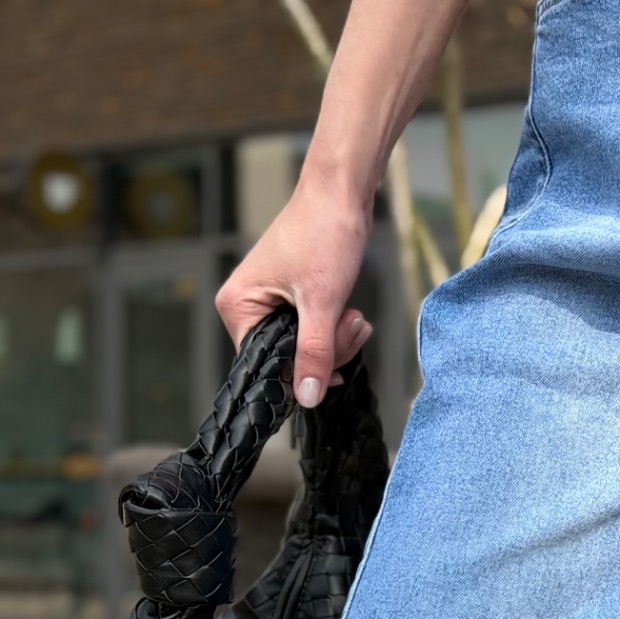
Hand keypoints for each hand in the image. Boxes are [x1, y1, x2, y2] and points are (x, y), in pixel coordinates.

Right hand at [216, 179, 375, 406]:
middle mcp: (245, 307)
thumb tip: (306, 397)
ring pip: (305, 349)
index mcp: (238, 306)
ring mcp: (268, 304)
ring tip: (355, 317)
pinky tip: (351, 315)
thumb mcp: (322, 302)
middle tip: (351, 326)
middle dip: (327, 351)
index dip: (301, 373)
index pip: (265, 367)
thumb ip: (314, 353)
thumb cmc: (324, 233)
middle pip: (287, 360)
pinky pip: (312, 332)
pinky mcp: (289, 300)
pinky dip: (335, 329)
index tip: (335, 367)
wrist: (340, 194)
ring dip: (337, 341)